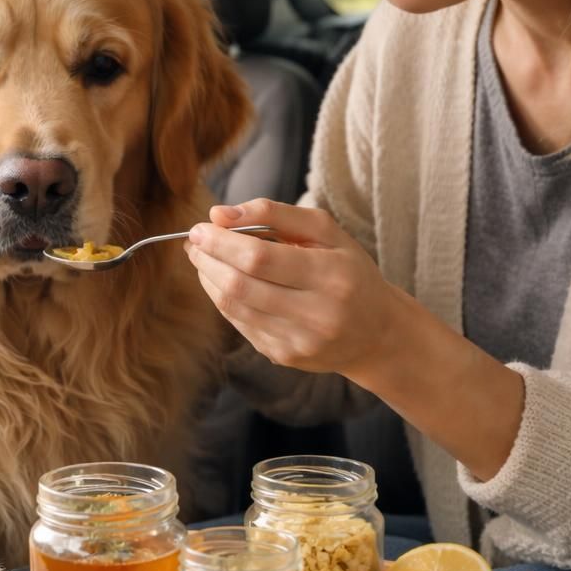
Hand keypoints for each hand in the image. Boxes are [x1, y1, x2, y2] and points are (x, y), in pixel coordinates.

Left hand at [185, 198, 407, 379]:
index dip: (220, 242)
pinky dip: (223, 299)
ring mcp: (298, 341)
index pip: (259, 258)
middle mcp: (317, 314)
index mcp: (331, 275)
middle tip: (194, 242)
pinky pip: (239, 325)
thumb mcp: (325, 231)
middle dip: (207, 260)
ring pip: (233, 308)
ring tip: (203, 259)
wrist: (376, 332)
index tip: (200, 228)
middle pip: (239, 285)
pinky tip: (223, 282)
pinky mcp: (284, 356)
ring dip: (208, 279)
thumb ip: (273, 213)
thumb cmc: (348, 271)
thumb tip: (219, 214)